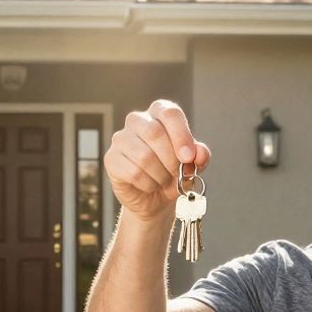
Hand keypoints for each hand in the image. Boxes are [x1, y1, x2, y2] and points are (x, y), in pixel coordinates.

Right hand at [105, 100, 211, 220]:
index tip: (188, 157)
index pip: (170, 113)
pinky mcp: (111, 158)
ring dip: (160, 175)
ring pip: (144, 155)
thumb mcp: (193, 164)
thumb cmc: (173, 174)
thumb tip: (199, 153)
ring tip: (163, 180)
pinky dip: (148, 184)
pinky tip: (150, 185)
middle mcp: (137, 120)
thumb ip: (200, 155)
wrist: (154, 198)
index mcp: (159, 114)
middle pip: (155, 133)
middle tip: (177, 174)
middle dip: (171, 159)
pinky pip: (133, 172)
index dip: (181, 135)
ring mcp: (120, 138)